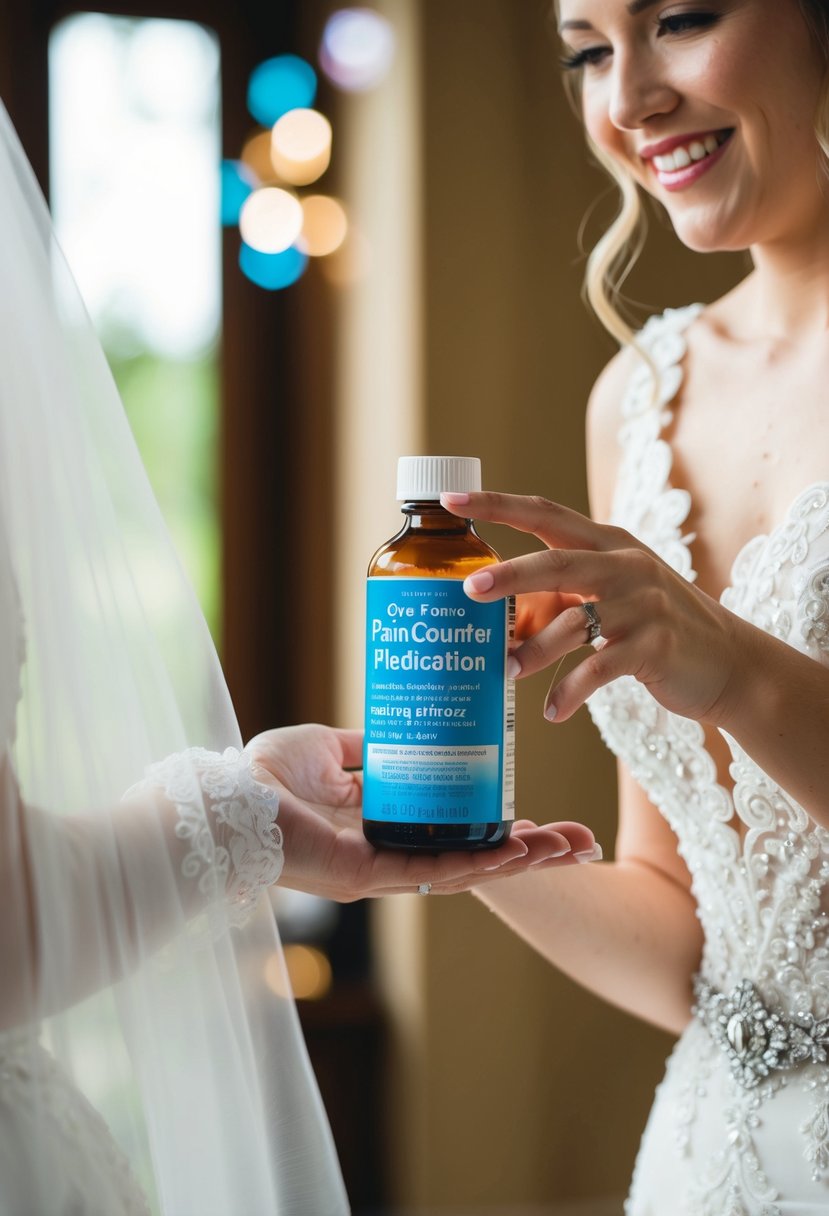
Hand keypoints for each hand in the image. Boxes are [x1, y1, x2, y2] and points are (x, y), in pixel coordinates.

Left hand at [245, 724, 598, 898]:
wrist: (227, 800)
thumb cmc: (264, 775)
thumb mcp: (327, 748)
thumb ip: (368, 749)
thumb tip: (399, 732)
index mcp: (383, 825)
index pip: (456, 828)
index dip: (499, 825)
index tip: (538, 816)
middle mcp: (391, 853)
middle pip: (476, 853)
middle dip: (532, 851)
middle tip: (582, 844)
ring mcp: (384, 869)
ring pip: (468, 866)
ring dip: (522, 859)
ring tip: (571, 849)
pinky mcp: (370, 876)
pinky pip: (436, 870)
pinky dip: (480, 862)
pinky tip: (519, 853)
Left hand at [441, 491, 741, 724]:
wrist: (730, 662)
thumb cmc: (656, 626)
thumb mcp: (616, 592)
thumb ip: (566, 591)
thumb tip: (496, 615)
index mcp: (609, 544)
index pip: (547, 513)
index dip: (498, 504)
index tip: (452, 499)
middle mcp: (626, 566)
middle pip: (558, 562)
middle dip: (510, 575)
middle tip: (470, 589)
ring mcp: (644, 605)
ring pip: (575, 622)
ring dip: (535, 650)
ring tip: (506, 671)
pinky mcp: (655, 646)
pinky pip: (600, 669)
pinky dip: (571, 692)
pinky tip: (553, 711)